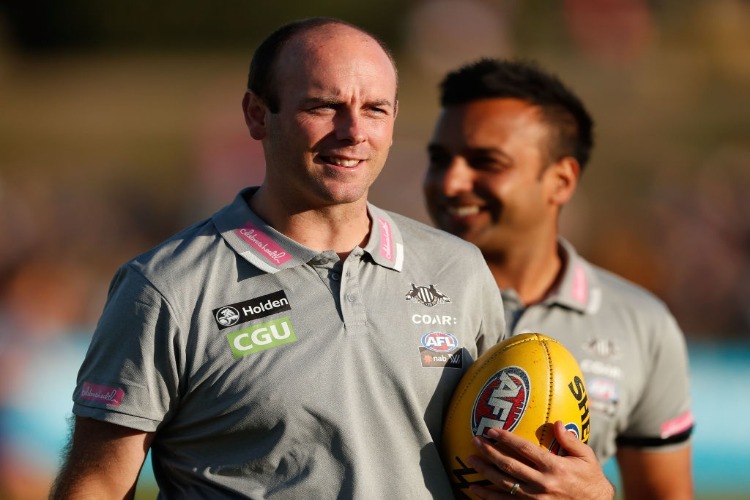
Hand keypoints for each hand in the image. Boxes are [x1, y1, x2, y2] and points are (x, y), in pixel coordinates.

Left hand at [467, 420, 614, 498]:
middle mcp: (543, 483)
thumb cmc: (591, 479)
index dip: (506, 439)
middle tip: (475, 442)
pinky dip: (489, 497)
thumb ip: (570, 439)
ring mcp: (535, 499)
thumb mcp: (587, 457)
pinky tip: (475, 489)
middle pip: (509, 466)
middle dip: (489, 453)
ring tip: (470, 461)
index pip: (525, 449)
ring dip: (485, 472)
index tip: (492, 430)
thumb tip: (556, 422)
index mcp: (555, 467)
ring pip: (504, 485)